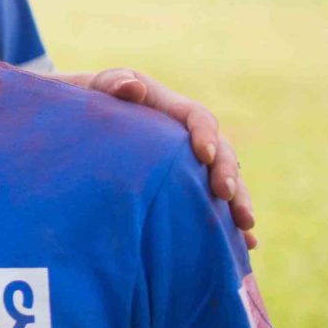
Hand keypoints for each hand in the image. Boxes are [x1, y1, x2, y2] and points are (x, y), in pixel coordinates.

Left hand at [86, 68, 255, 246]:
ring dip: (238, 201)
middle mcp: (188, 134)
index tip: (202, 155)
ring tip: (246, 226)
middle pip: (220, 151)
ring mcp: (189, 161)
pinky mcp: (185, 183)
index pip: (197, 117)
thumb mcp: (95, 88)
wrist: (80, 122)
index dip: (204, 135)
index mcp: (170, 108)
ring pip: (225, 178)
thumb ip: (112, 84)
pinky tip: (246, 243)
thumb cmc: (88, 101)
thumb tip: (134, 87)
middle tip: (226, 196)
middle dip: (227, 173)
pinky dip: (229, 221)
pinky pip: (211, 201)